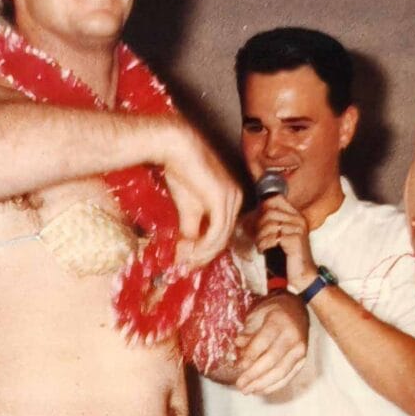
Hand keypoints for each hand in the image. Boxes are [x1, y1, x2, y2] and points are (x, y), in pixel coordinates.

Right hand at [159, 119, 242, 271]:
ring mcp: (232, 199)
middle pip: (224, 238)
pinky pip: (217, 232)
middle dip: (204, 256)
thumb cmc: (182, 171)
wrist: (177, 148)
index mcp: (232, 200)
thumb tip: (185, 251)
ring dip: (203, 254)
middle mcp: (237, 199)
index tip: (190, 262)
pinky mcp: (222, 199)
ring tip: (186, 262)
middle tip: (187, 267)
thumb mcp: (187, 208)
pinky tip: (191, 251)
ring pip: (222, 238)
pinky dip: (204, 245)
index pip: (223, 233)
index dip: (207, 251)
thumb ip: (190, 230)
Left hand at [231, 294, 309, 396]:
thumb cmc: (273, 312)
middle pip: (272, 361)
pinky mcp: (302, 360)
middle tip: (240, 384)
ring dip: (262, 384)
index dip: (249, 357)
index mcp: (279, 322)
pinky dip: (274, 386)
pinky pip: (288, 377)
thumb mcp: (258, 314)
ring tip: (247, 391)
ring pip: (281, 372)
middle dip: (254, 375)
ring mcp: (300, 350)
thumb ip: (248, 331)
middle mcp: (292, 337)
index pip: (263, 343)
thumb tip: (238, 345)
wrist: (298, 309)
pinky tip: (260, 390)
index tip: (238, 366)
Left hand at [251, 194, 318, 288]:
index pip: (275, 199)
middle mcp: (298, 220)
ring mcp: (298, 229)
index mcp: (295, 216)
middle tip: (258, 238)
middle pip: (268, 212)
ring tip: (261, 246)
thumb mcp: (280, 237)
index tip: (257, 222)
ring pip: (268, 225)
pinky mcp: (295, 240)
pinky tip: (264, 251)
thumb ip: (271, 224)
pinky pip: (271, 237)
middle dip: (258, 226)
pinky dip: (263, 245)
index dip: (262, 208)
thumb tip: (254, 213)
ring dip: (259, 237)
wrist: (302, 276)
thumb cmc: (287, 257)